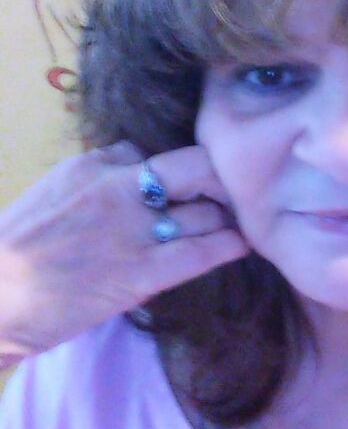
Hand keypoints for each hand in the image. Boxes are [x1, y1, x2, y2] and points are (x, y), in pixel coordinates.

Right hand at [0, 143, 249, 366]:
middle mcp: (120, 188)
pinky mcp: (141, 274)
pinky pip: (199, 253)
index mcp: (96, 165)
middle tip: (234, 193)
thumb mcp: (57, 189)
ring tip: (241, 221)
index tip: (196, 183)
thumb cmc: (19, 245)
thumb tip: (138, 164)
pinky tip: (243, 244)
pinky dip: (228, 245)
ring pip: (205, 210)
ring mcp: (133, 231)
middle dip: (221, 177)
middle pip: (195, 167)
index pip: (156, 154)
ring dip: (229, 215)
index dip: (182, 170)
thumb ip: (100, 172)